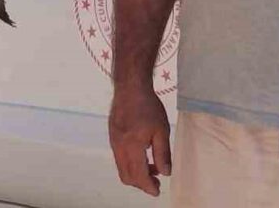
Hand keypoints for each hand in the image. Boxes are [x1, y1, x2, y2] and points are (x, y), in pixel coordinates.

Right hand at [109, 82, 171, 196]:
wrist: (130, 87)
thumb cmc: (148, 107)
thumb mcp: (161, 130)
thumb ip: (163, 153)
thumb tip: (165, 173)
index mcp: (132, 146)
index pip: (139, 175)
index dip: (148, 186)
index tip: (157, 191)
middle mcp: (119, 147)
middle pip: (127, 176)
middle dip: (141, 183)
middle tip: (156, 181)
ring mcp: (113, 142)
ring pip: (122, 168)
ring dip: (136, 173)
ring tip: (152, 166)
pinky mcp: (112, 136)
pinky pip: (119, 157)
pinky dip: (130, 163)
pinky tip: (142, 154)